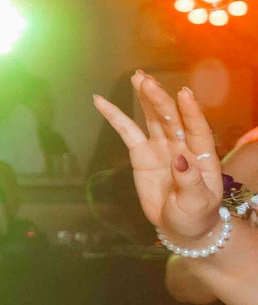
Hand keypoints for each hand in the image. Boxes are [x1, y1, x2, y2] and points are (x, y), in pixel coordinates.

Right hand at [94, 71, 226, 248]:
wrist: (180, 227)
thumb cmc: (196, 215)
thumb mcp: (198, 203)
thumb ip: (191, 182)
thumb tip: (180, 161)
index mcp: (202, 154)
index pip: (197, 128)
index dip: (191, 112)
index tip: (183, 94)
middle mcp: (182, 145)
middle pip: (171, 118)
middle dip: (159, 99)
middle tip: (146, 81)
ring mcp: (161, 147)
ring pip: (152, 118)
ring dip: (145, 98)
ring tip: (137, 77)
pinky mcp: (141, 154)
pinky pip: (127, 132)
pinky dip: (114, 117)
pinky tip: (101, 102)